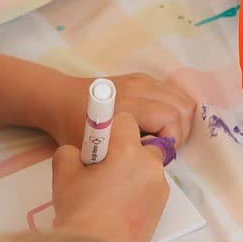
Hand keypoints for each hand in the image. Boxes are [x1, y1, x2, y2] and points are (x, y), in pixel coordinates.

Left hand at [44, 72, 197, 146]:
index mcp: (127, 106)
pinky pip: (173, 93)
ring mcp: (142, 80)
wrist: (60, 100)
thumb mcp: (95, 151)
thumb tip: (152, 163)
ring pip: (182, 99)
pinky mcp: (142, 78)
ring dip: (180, 120)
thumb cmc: (74, 129)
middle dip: (179, 131)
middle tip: (162, 146)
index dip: (171, 140)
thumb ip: (123, 157)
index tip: (154, 153)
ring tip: (163, 135)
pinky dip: (174, 109)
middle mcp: (138, 89)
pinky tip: (159, 123)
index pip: (171, 119)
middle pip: (182, 108)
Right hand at [48, 111, 169, 241]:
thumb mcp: (64, 172)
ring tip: (110, 192)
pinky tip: (120, 206)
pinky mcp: (163, 207)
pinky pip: (151, 188)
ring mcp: (160, 188)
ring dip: (133, 172)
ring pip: (147, 168)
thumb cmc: (80, 211)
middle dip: (125, 152)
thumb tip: (81, 152)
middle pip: (142, 144)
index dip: (109, 129)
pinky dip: (139, 191)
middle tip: (103, 170)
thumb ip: (72, 151)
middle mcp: (151, 166)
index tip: (99, 144)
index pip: (126, 121)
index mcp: (129, 151)